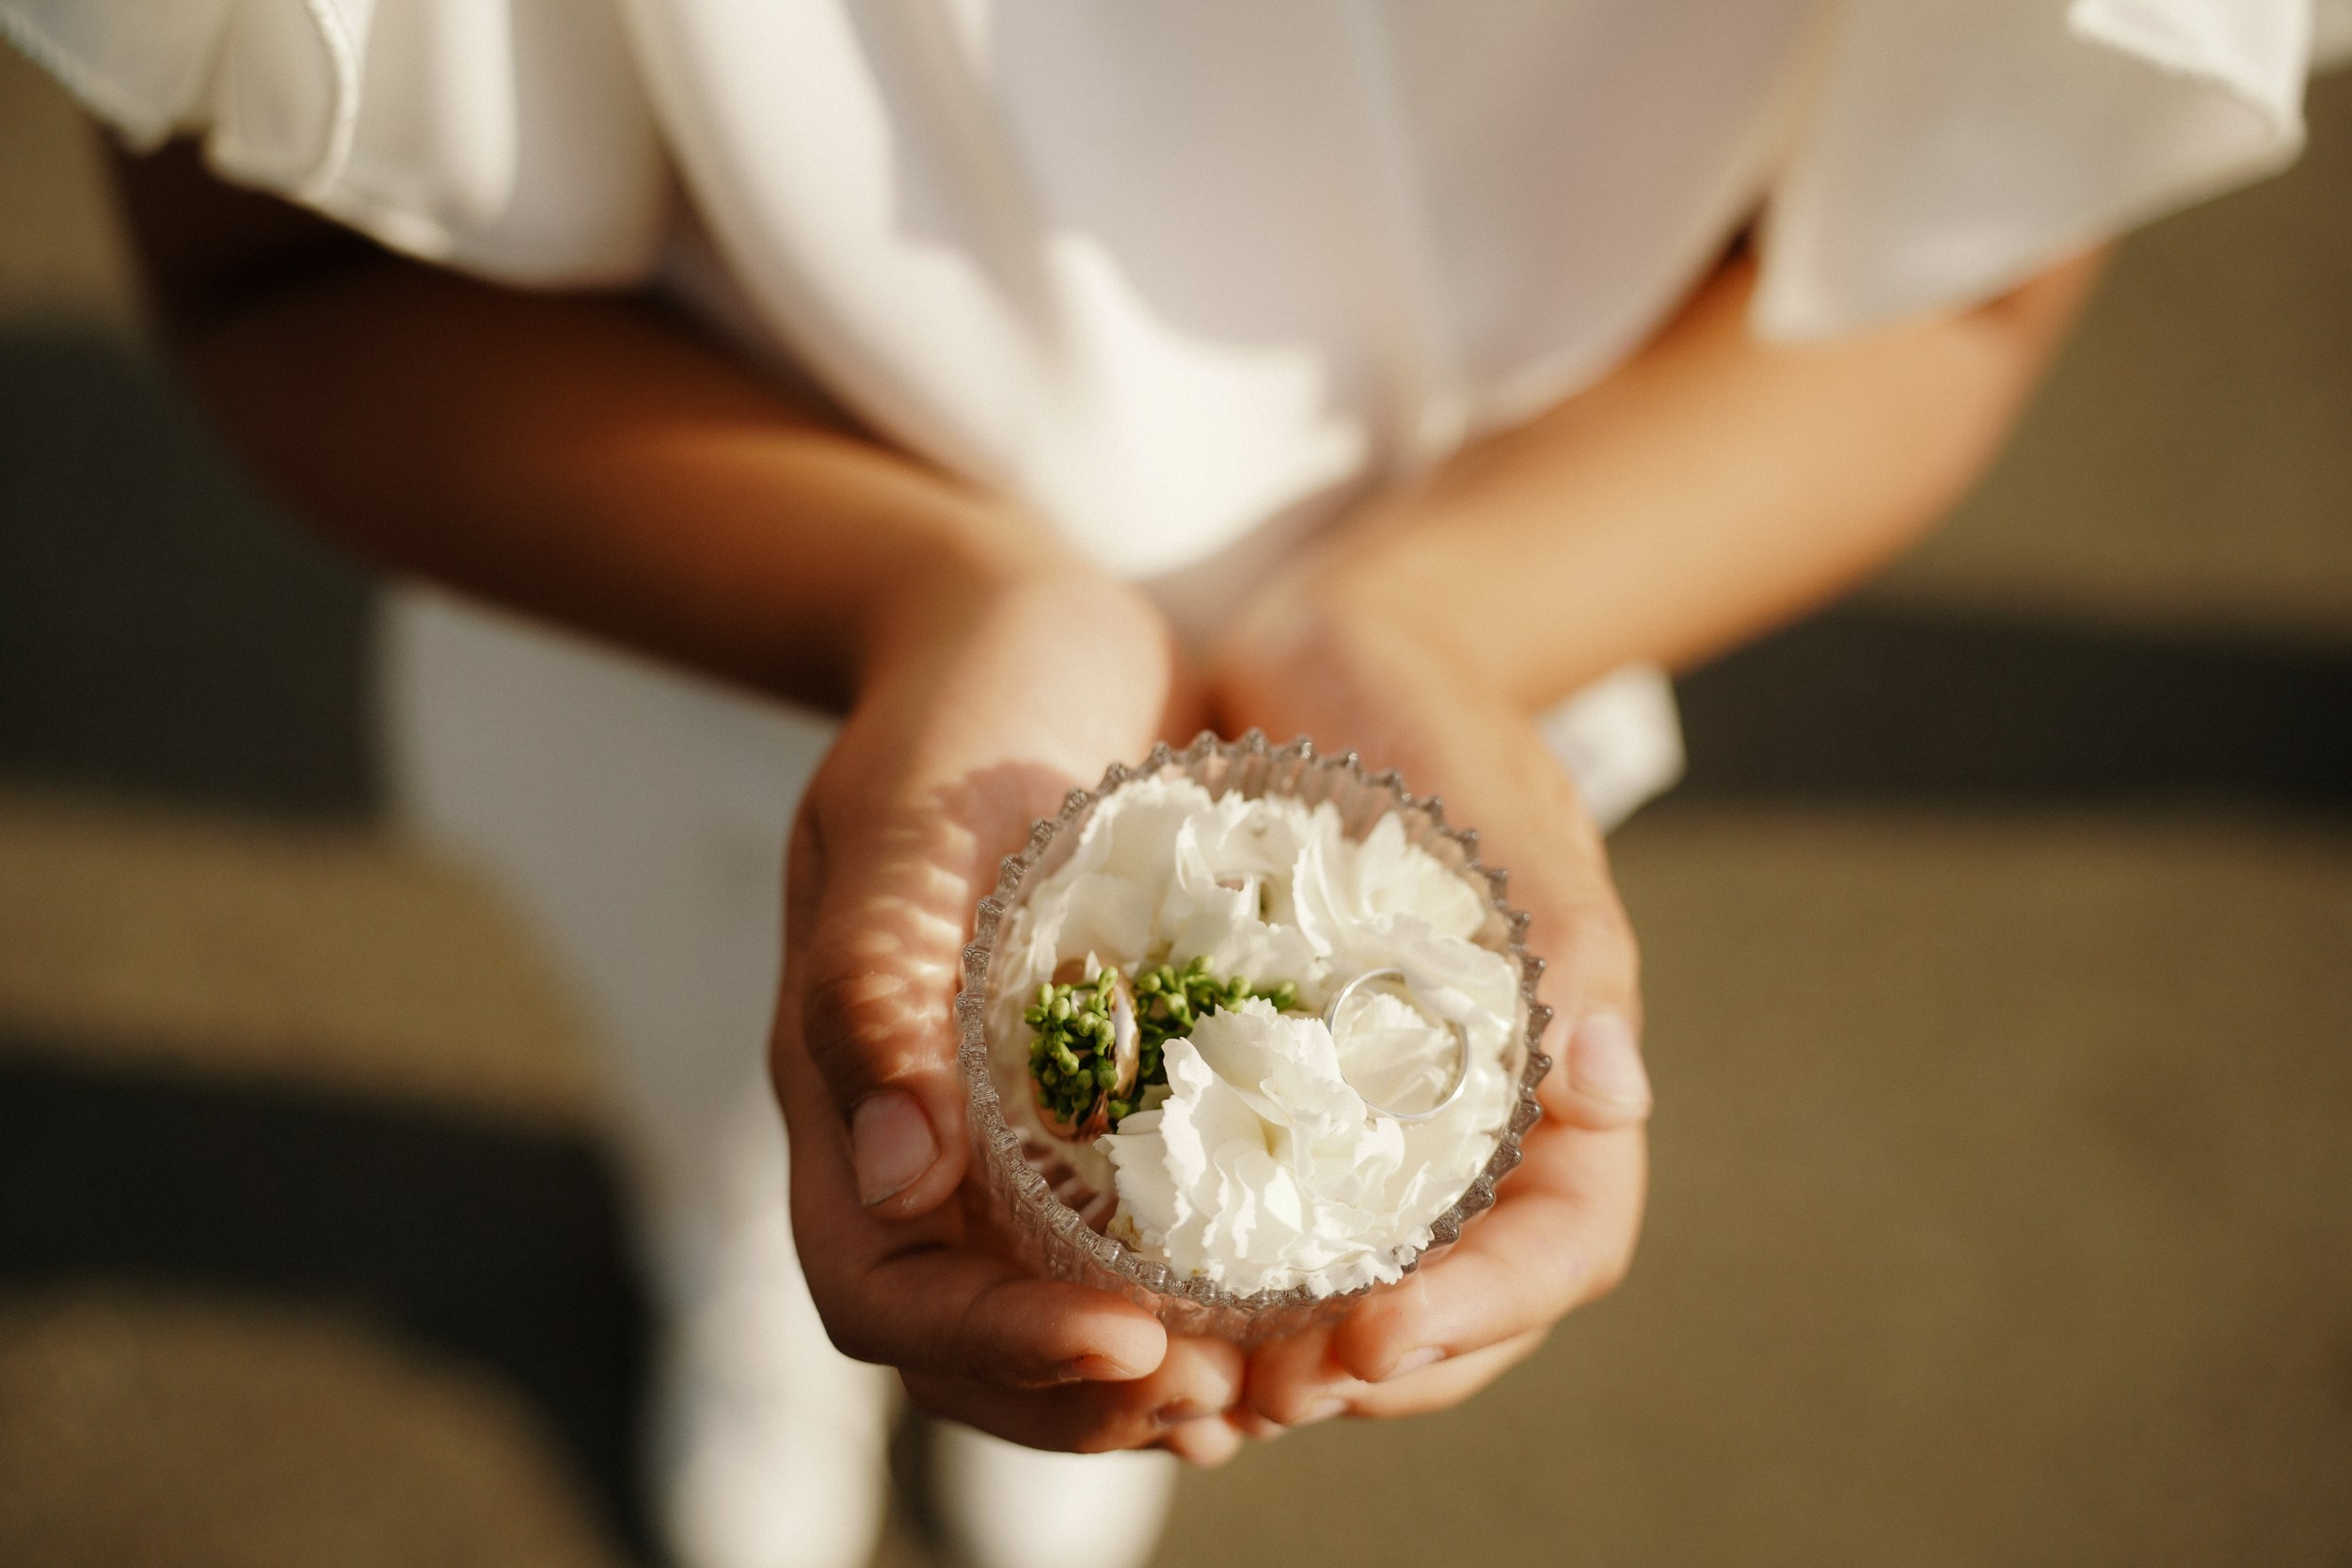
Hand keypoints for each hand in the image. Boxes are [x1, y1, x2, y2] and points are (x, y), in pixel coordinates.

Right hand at [771, 556, 1250, 1461]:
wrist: (1033, 635)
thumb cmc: (954, 715)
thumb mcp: (906, 827)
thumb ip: (876, 987)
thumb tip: (901, 1181)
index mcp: (853, 1099)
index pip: (888, 1292)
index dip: (996, 1350)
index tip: (1133, 1344)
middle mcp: (931, 1145)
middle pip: (980, 1346)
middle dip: (1098, 1398)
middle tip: (1238, 1398)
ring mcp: (1022, 1133)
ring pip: (1069, 1314)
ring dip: (1169, 1377)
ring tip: (1287, 1382)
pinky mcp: (1118, 1099)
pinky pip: (1153, 1234)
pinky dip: (1220, 1290)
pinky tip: (1315, 1295)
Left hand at [1206, 584, 1652, 1434]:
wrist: (1316, 649)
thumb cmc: (1422, 710)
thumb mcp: (1492, 804)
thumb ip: (1557, 936)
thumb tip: (1617, 1092)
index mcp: (1560, 1076)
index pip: (1561, 1244)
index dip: (1484, 1311)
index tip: (1377, 1339)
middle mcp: (1469, 1123)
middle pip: (1456, 1304)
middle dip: (1369, 1369)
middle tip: (1257, 1395)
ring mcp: (1366, 1120)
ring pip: (1350, 1289)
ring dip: (1282, 1356)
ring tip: (1187, 1384)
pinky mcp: (1265, 1096)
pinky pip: (1251, 1221)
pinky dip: (1208, 1279)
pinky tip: (1130, 1298)